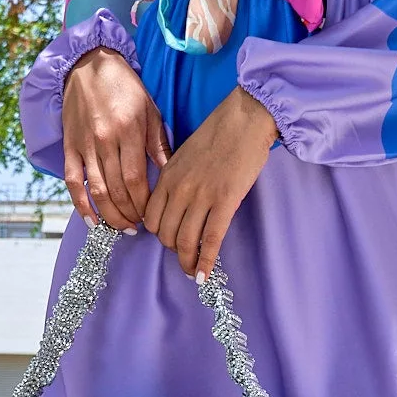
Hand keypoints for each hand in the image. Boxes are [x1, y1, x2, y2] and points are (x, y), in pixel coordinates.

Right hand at [62, 47, 170, 229]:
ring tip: (122, 227)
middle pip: (117, 190)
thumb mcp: (150, 110)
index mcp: (128, 131)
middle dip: (130, 214)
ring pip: (96, 191)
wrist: (88, 65)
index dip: (144, 204)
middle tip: (139, 226)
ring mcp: (84, 145)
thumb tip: (169, 173)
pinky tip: (92, 221)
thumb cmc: (124, 87)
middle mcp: (105, 140)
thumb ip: (158, 143)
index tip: (152, 215)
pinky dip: (81, 205)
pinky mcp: (69, 146)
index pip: (136, 180)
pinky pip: (73, 182)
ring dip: (110, 215)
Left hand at [143, 88, 277, 280]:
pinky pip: (210, 241)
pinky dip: (205, 262)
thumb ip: (177, 178)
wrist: (245, 119)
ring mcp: (201, 197)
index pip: (151, 218)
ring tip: (193, 271)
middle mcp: (179, 189)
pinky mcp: (224, 202)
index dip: (158, 235)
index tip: (169, 240)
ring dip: (187, 262)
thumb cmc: (219, 133)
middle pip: (165, 234)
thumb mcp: (185, 154)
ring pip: (185, 241)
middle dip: (174, 249)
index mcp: (167, 177)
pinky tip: (204, 276)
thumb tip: (178, 203)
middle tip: (185, 254)